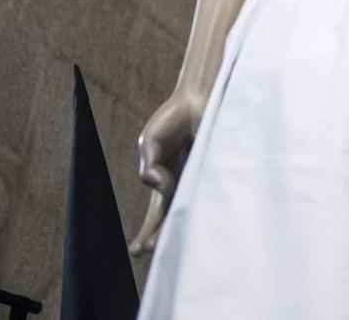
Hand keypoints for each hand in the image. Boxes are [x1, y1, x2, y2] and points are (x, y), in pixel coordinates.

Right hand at [130, 90, 204, 254]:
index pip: (155, 213)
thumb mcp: (150, 142)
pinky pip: (204, 185)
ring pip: (188, 206)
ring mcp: (197, 175)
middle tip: (151, 250)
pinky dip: (198, 196)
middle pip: (171, 216)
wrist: (197, 97)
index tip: (136, 250)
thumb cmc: (173, 118)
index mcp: (163, 180)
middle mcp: (182, 183)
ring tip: (168, 238)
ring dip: (178, 223)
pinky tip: (196, 212)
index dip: (146, 231)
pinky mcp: (212, 165)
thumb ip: (149, 168)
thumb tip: (160, 187)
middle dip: (161, 234)